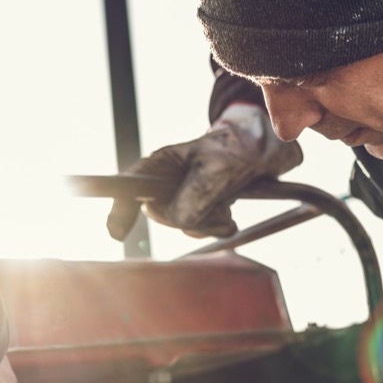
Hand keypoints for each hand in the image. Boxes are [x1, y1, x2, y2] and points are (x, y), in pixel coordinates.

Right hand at [107, 103, 301, 239]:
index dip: (119, 212)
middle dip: (190, 218)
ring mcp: (183, 196)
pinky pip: (202, 229)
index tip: (117, 234)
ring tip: (227, 205)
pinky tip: (230, 215)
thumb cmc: (238, 148)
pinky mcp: (201, 208)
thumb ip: (194, 197)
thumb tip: (177, 221)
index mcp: (161, 164)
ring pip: (185, 226)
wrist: (266, 150)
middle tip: (218, 207)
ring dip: (210, 222)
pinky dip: (219, 226)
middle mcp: (167, 182)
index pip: (128, 189)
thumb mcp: (217, 170)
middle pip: (163, 216)